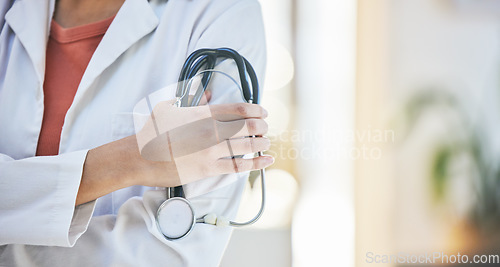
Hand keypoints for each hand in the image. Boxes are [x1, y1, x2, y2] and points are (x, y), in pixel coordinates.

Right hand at [77, 97, 273, 205]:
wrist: (138, 157)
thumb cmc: (152, 131)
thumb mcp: (169, 107)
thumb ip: (193, 99)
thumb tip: (209, 93)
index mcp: (203, 114)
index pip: (239, 109)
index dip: (257, 110)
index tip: (264, 113)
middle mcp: (210, 131)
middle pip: (248, 127)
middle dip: (262, 127)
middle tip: (265, 128)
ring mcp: (211, 151)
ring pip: (247, 146)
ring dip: (261, 144)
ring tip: (267, 143)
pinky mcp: (208, 169)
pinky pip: (238, 167)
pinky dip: (256, 164)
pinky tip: (266, 161)